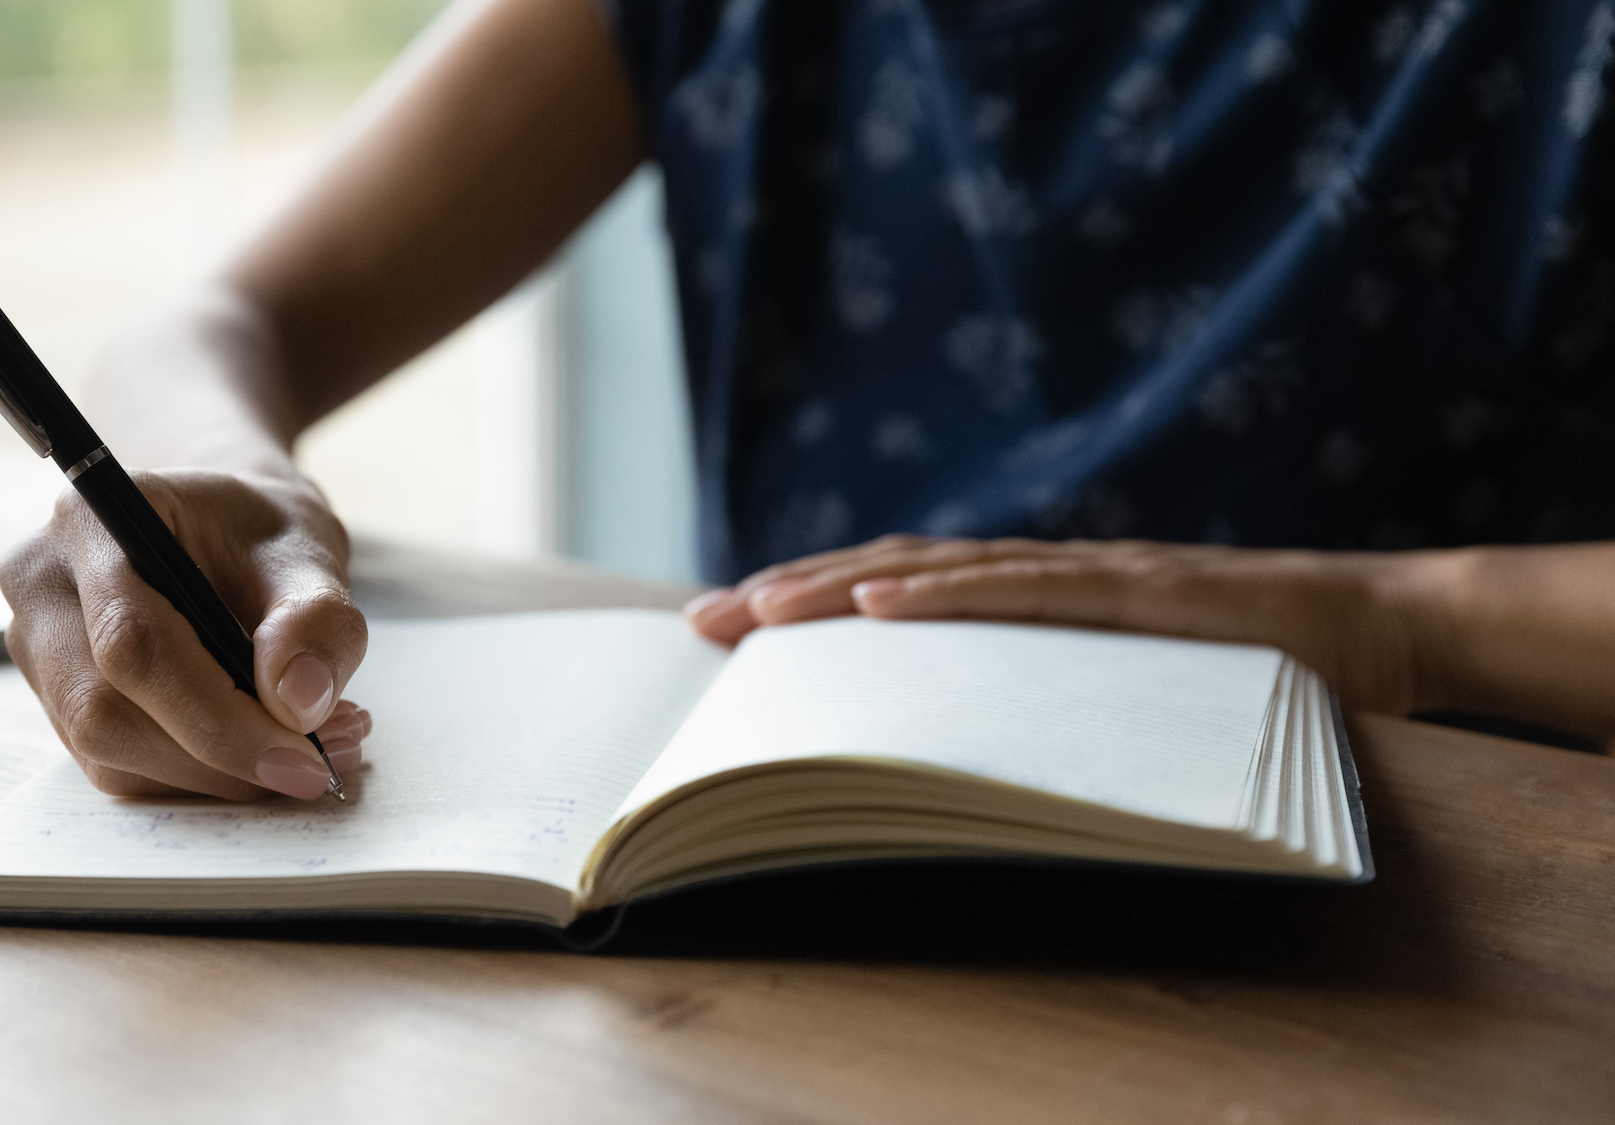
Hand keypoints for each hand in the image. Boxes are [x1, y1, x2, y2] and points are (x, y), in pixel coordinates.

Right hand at [0, 466, 370, 799]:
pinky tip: (260, 748)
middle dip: (220, 756)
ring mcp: (37, 645)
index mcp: (91, 521)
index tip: (304, 758)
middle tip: (321, 762)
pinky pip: (117, 765)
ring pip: (109, 750)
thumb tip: (299, 703)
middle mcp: (42, 581)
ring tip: (307, 747)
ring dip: (215, 774)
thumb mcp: (309, 551)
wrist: (226, 533)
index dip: (218, 717)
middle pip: (105, 709)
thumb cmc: (259, 533)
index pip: (133, 643)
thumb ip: (315, 619)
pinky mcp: (54, 697)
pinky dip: (198, 775)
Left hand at [684, 535, 1450, 717]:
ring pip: (940, 573)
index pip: (895, 590)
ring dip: (841, 587)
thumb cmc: (1238, 668)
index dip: (808, 600)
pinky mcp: (1137, 593)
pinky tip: (878, 604)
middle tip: (702, 620)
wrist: (1364, 626)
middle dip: (791, 593)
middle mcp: (1040, 573)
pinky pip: (1026, 590)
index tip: (725, 625)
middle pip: (891, 574)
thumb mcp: (1112, 687)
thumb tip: (942, 744)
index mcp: (1028, 599)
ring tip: (761, 608)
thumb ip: (1036, 690)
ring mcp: (1084, 574)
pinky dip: (946, 595)